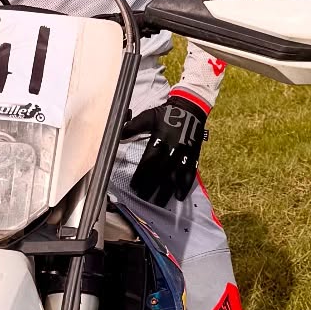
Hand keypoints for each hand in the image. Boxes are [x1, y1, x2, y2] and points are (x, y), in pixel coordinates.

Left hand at [129, 90, 209, 204]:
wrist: (191, 107)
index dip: (141, 176)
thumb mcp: (147, 116)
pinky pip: (190, 173)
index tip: (134, 186)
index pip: (148, 162)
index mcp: (160, 139)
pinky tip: (179, 196)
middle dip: (151, 187)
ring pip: (175, 176)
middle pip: (160, 172)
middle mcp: (173, 148)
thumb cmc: (166, 112)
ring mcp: (184, 153)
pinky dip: (185, 186)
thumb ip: (132, 127)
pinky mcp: (194, 156)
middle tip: (143, 197)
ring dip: (166, 191)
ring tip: (158, 202)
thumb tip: (116, 134)